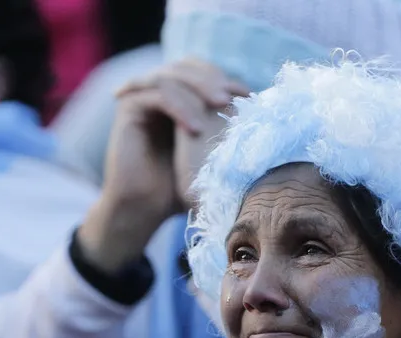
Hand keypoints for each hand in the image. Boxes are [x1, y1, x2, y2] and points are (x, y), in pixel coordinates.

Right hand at [75, 60, 246, 273]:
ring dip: (199, 87)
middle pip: (189, 66)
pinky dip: (180, 106)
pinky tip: (195, 129)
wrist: (144, 208)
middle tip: (234, 97)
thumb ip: (228, 137)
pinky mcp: (129, 107)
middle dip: (214, 78)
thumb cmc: (179, 188)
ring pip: (173, 75)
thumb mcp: (211, 159)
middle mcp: (158, 91)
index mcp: (177, 97)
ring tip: (220, 106)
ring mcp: (142, 96)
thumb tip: (271, 124)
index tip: (250, 98)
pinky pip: (158, 95)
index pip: (204, 72)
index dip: (226, 79)